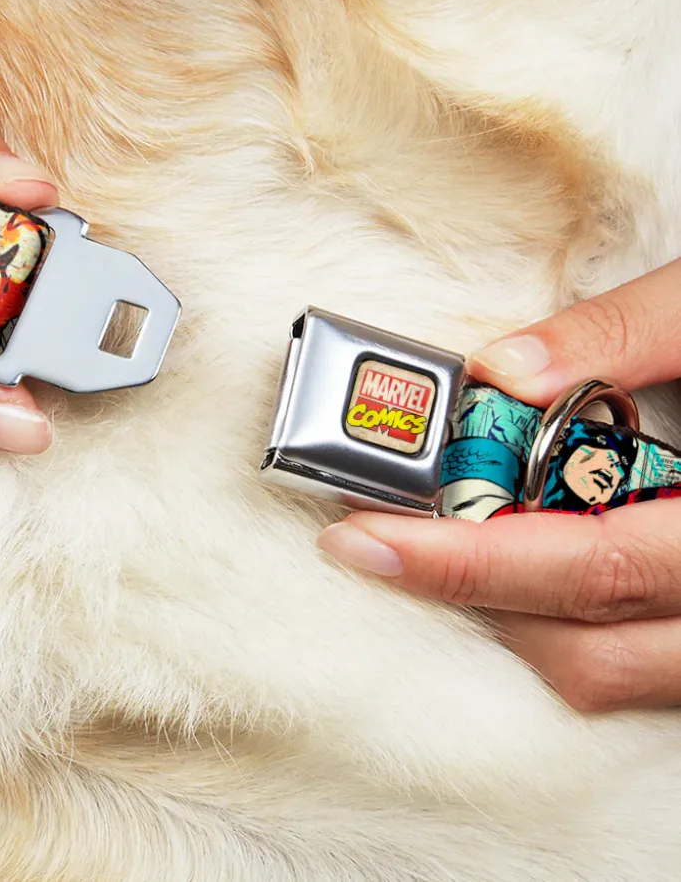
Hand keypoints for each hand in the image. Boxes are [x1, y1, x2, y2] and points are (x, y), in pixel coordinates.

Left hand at [319, 259, 680, 711]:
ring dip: (514, 620)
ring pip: (614, 674)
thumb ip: (625, 332)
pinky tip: (523, 569)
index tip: (361, 534)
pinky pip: (644, 667)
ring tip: (440, 550)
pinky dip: (570, 628)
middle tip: (374, 539)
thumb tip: (502, 369)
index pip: (589, 565)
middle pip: (589, 645)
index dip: (465, 561)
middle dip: (466, 595)